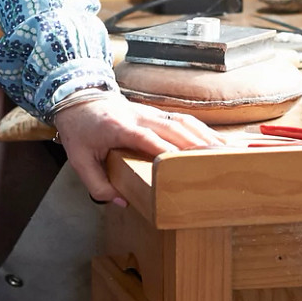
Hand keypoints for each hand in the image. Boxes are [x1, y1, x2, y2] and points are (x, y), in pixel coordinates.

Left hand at [50, 92, 223, 204]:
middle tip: (215, 160)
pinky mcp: (155, 113)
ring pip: (181, 121)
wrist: (78, 97)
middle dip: (194, 143)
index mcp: (119, 128)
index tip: (182, 163)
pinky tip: (215, 140)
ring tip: (223, 151)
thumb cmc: (80, 130)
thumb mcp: (79, 160)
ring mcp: (149, 112)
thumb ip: (97, 184)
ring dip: (203, 135)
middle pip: (172, 128)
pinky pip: (181, 119)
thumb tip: (122, 203)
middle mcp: (138, 116)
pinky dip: (200, 129)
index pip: (146, 138)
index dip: (165, 149)